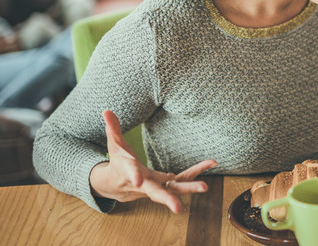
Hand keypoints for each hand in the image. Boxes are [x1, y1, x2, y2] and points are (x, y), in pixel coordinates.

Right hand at [89, 110, 216, 212]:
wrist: (117, 186)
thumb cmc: (118, 163)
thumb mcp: (113, 145)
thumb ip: (113, 128)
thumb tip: (106, 110)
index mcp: (129, 173)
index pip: (130, 174)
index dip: (133, 176)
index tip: (136, 179)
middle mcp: (145, 184)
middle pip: (155, 192)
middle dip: (166, 199)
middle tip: (178, 207)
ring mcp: (158, 185)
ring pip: (174, 189)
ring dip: (190, 188)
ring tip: (205, 187)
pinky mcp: (167, 183)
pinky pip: (184, 178)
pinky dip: (197, 172)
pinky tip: (211, 162)